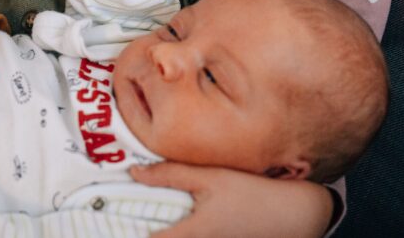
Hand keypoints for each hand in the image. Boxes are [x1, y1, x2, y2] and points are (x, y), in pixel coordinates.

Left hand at [131, 161, 332, 237]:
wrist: (298, 214)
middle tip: (121, 216)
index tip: (106, 220)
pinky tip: (178, 219)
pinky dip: (182, 231)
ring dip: (166, 229)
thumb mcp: (209, 177)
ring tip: (151, 215)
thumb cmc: (253, 193)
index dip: (127, 231)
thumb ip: (170, 174)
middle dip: (144, 228)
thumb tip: (134, 172)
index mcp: (190, 235)